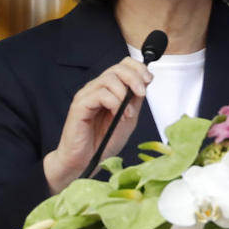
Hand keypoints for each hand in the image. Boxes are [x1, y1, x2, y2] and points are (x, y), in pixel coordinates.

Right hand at [43, 58, 152, 193]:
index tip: (148, 81)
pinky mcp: (80, 105)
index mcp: (109, 89)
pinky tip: (117, 116)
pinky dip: (114, 103)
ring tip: (126, 114)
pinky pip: (100, 94)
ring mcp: (87, 95)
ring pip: (109, 79)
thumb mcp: (128, 119)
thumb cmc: (104, 142)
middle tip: (141, 94)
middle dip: (134, 78)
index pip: (123, 65)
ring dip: (124, 95)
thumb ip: (135, 101)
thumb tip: (144, 83)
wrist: (86, 162)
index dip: (138, 68)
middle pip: (117, 68)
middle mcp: (97, 88)